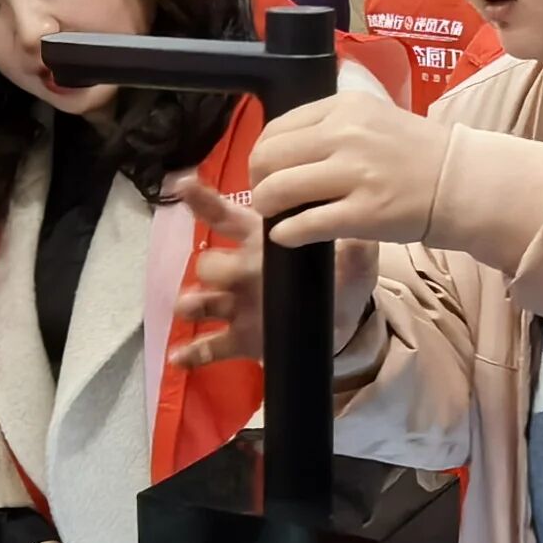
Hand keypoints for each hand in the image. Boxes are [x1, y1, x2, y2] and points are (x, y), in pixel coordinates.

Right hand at [172, 178, 375, 366]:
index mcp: (261, 242)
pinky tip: (181, 356)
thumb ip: (356, 250)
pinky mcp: (239, 338)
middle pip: (211, 262)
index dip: (203, 200)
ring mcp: (236, 305)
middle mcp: (241, 270)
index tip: (184, 186)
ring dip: (192, 304)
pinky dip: (193, 352)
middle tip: (223, 272)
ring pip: (202, 301)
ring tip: (191, 307)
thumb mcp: (353, 263)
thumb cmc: (336, 279)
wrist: (339, 325)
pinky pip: (210, 346)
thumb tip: (361, 238)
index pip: (226, 216)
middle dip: (212, 266)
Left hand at [251, 82, 446, 247]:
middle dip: (259, 182)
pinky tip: (288, 235)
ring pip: (279, 189)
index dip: (263, 155)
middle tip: (268, 196)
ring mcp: (355, 174)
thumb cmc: (416, 153)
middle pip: (269, 157)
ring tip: (275, 215)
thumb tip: (282, 146)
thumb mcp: (373, 117)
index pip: (277, 128)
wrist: (460, 182)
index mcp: (345, 106)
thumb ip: (330, 124)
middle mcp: (346, 135)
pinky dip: (286, 233)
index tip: (268, 172)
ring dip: (267, 207)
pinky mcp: (364, 213)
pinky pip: (305, 224)